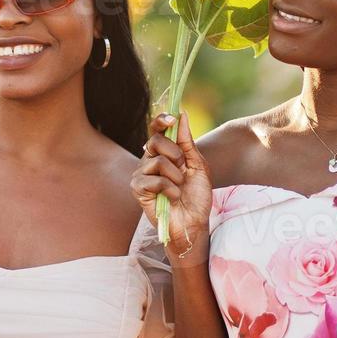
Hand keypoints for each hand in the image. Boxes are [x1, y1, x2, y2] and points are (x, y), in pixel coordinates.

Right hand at [132, 111, 212, 258]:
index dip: (161, 121)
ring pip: (158, 161)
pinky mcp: (138, 189)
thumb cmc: (197, 196)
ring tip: (179, 188)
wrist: (194, 222)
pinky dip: (170, 189)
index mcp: (163, 153)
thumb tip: (181, 115)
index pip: (156, 130)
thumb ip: (188, 142)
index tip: (171, 119)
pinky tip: (173, 197)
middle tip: (183, 169)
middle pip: (155, 140)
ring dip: (176, 176)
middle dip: (175, 153)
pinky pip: (154, 179)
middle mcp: (149, 160)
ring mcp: (142, 174)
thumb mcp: (198, 165)